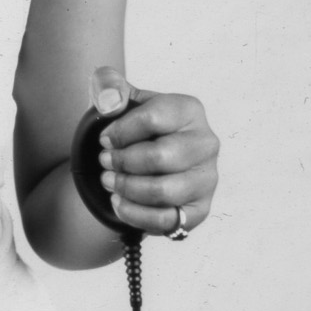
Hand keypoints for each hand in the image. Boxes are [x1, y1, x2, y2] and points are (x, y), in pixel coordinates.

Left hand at [90, 65, 219, 237]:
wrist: (146, 158)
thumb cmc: (135, 127)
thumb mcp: (121, 100)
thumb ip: (109, 90)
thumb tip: (109, 101)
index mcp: (189, 110)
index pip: (152, 119)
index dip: (120, 132)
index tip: (104, 140)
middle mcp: (206, 143)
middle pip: (160, 157)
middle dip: (123, 162)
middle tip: (104, 162)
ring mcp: (207, 178)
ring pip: (163, 191)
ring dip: (127, 188)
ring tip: (109, 181)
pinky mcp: (199, 209)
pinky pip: (166, 220)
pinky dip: (135, 214)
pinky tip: (118, 202)